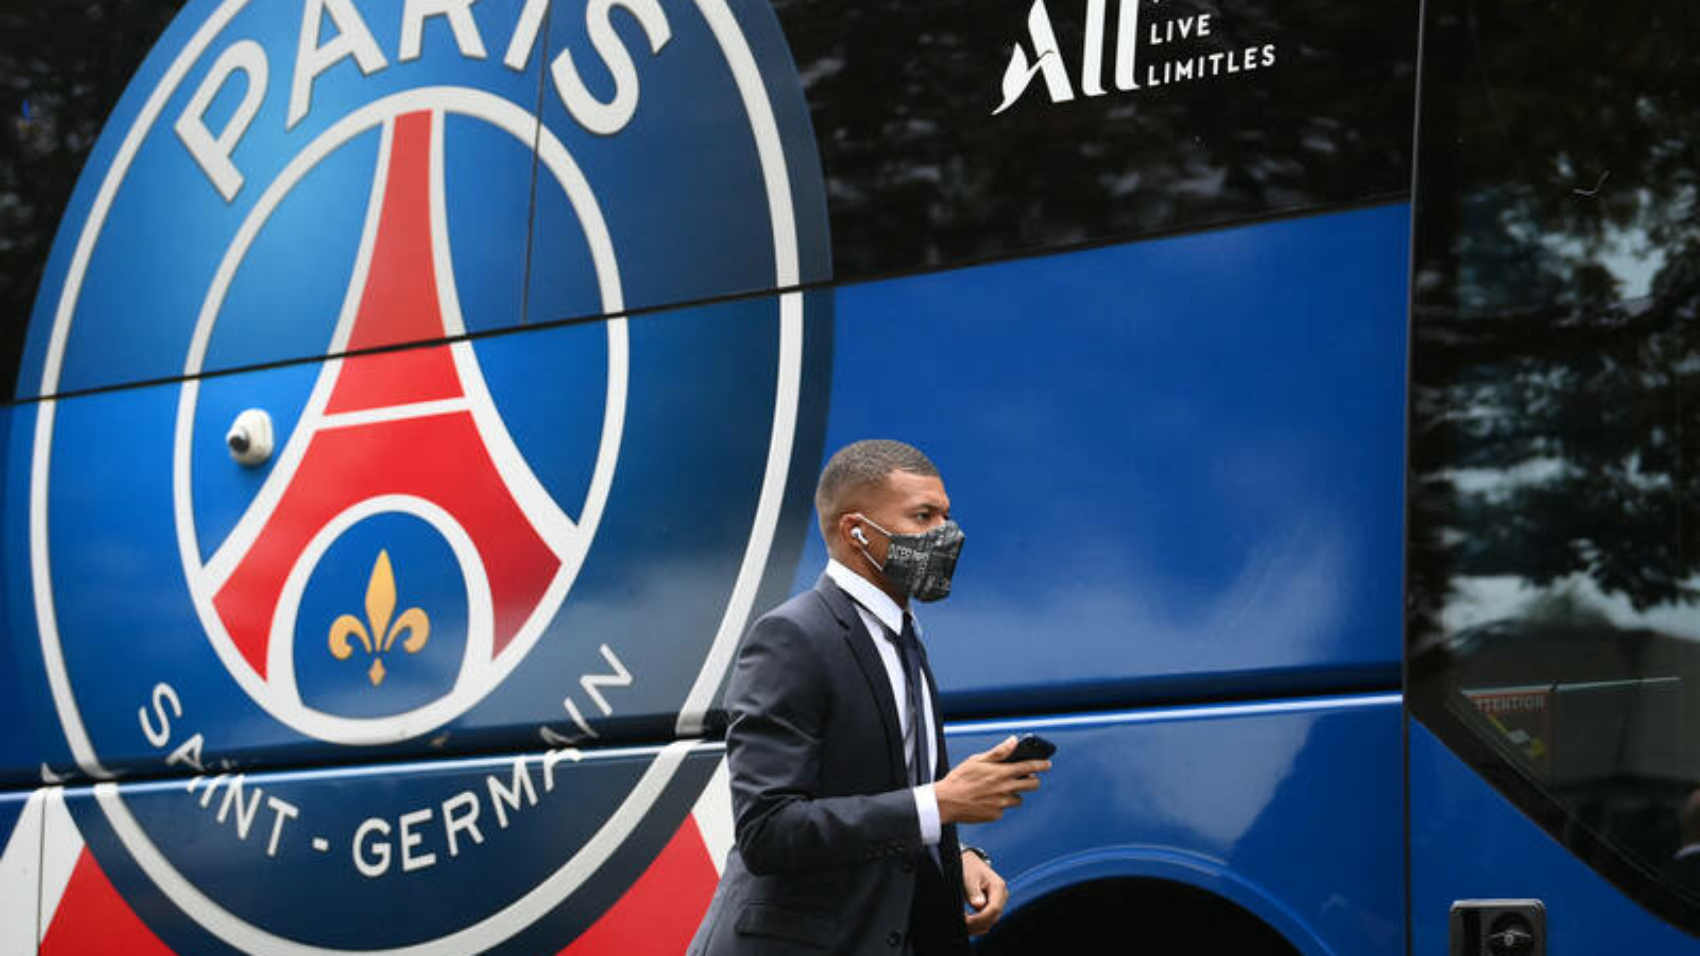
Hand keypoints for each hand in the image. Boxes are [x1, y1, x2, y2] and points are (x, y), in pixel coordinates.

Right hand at [934, 735, 1050, 824]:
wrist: (946, 802)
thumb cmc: (959, 779)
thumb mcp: (977, 760)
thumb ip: (998, 752)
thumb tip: (1013, 741)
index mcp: (1001, 773)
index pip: (1029, 766)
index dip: (1041, 764)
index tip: (1047, 764)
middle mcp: (1005, 789)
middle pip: (1032, 785)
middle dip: (1032, 780)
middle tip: (1027, 777)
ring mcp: (1001, 804)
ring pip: (1019, 798)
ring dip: (1014, 793)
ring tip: (999, 789)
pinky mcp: (996, 815)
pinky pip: (1004, 809)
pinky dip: (1000, 804)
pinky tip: (987, 799)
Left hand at [961, 850, 1007, 935]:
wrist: (969, 862)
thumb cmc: (969, 866)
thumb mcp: (969, 876)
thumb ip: (974, 892)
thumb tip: (979, 905)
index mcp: (998, 887)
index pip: (994, 909)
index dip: (980, 918)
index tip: (966, 921)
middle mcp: (1001, 896)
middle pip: (993, 918)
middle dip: (977, 924)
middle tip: (961, 923)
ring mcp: (996, 902)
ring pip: (989, 921)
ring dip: (976, 926)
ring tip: (962, 923)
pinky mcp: (990, 907)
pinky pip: (985, 919)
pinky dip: (976, 923)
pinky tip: (965, 922)